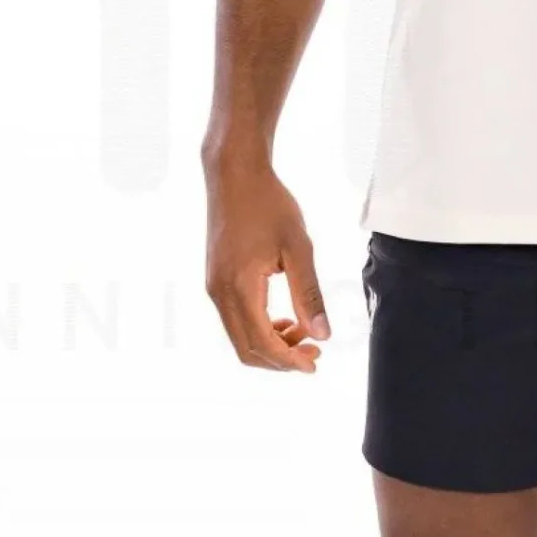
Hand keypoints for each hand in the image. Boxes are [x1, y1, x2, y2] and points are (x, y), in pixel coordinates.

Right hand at [203, 156, 329, 372]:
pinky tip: (283, 318)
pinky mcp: (215, 280)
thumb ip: (309, 294)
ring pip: (240, 337)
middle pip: (247, 350)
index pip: (263, 343)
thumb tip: (322, 333)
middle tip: (314, 352)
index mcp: (239, 288)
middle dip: (281, 359)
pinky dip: (259, 328)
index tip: (316, 362)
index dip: (290, 361)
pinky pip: (235, 319)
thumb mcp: (298, 248)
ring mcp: (214, 287)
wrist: (234, 174)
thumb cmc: (268, 204)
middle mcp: (219, 293)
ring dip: (272, 343)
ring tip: (303, 331)